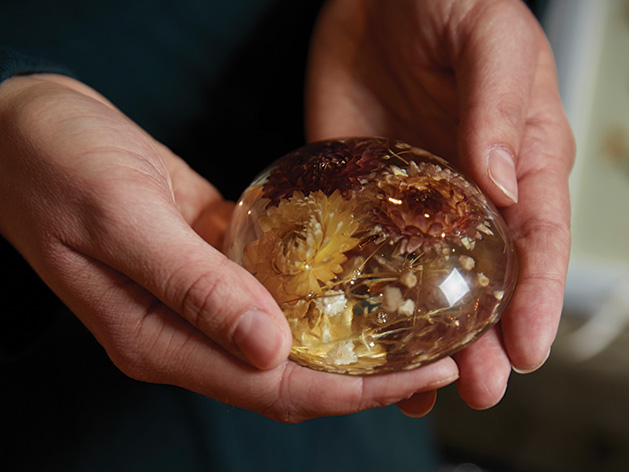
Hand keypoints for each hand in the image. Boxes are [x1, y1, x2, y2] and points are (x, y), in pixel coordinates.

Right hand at [0, 74, 458, 421]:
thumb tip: (270, 347)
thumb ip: (191, 284)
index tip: (421, 373)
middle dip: (367, 378)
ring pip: (287, 343)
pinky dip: (318, 303)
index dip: (353, 389)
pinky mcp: (209, 266)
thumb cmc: (57, 163)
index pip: (272, 385)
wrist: (25, 131)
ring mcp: (196, 303)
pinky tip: (360, 290)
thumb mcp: (120, 215)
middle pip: (289, 378)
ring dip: (350, 347)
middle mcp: (182, 334)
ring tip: (416, 336)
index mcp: (156, 339)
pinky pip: (272, 296)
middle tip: (440, 357)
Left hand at [307, 0, 574, 410]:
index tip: (530, 349)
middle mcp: (473, 188)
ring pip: (428, 278)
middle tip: (481, 390)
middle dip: (487, 336)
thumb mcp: (485, 40)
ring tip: (423, 388)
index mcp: (521, 156)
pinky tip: (364, 338)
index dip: (537, 296)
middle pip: (487, 275)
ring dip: (429, 334)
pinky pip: (368, 251)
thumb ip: (496, 107)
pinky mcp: (366, 192)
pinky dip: (370, 297)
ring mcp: (416, 196)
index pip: (537, 237)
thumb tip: (504, 182)